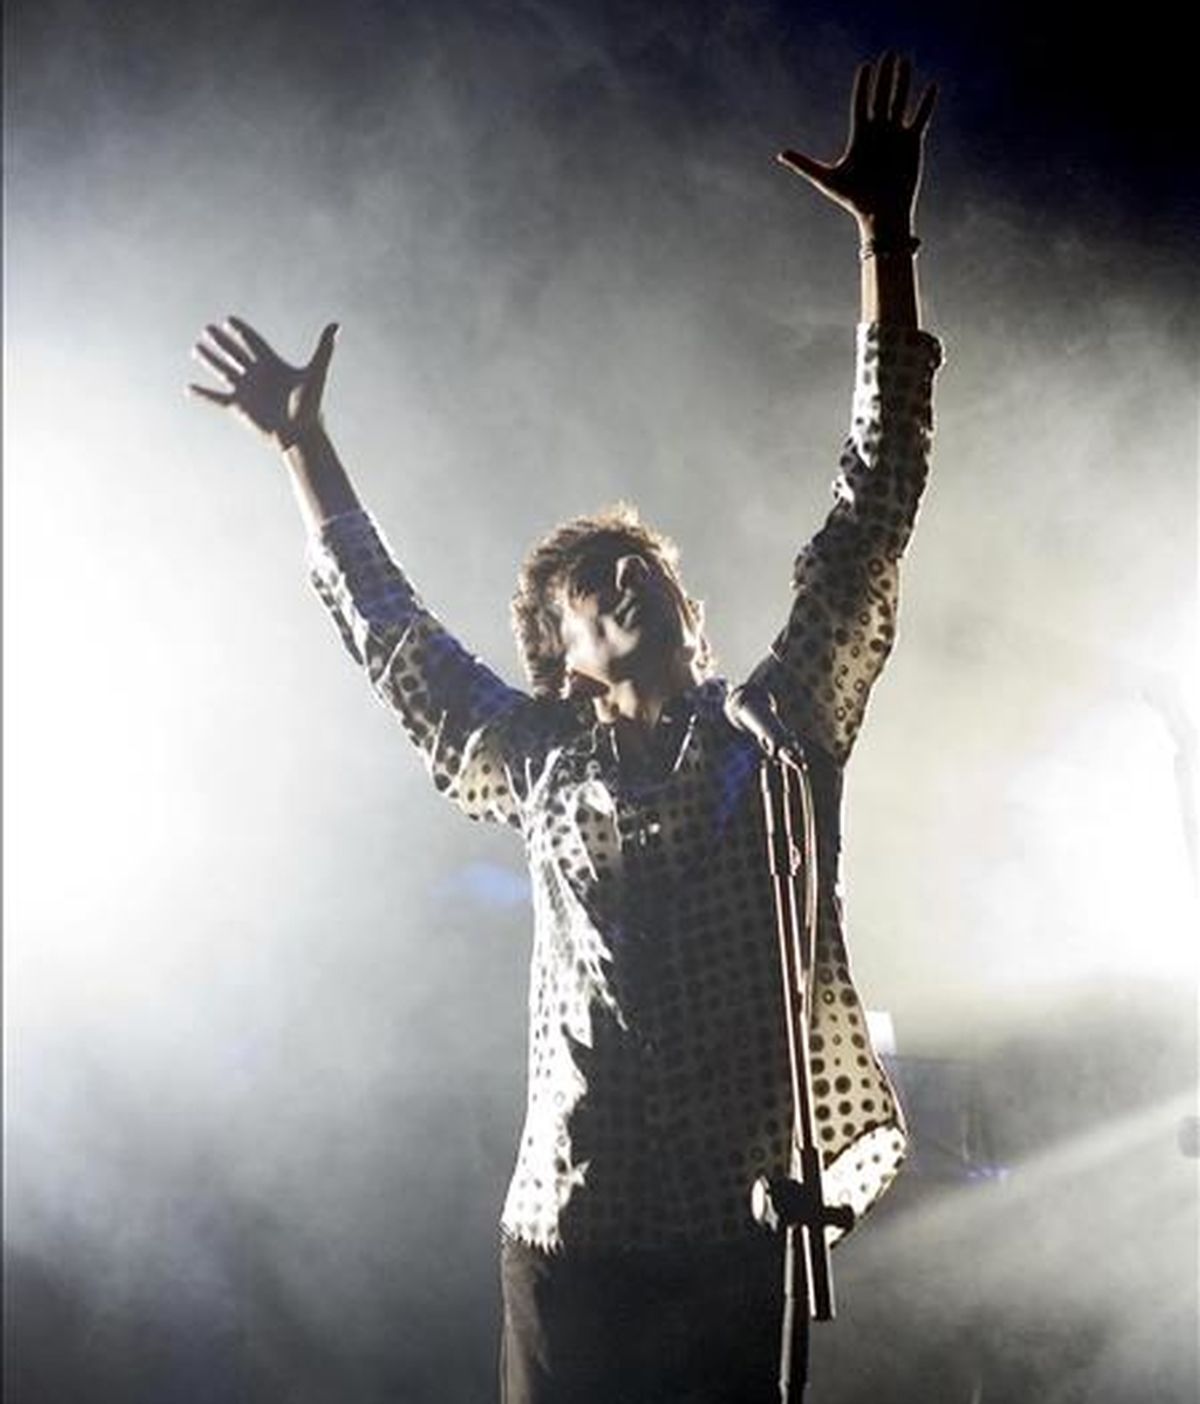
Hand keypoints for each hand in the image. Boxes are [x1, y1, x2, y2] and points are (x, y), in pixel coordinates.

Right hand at [189, 317, 338, 448]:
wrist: (300, 434)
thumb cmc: (310, 406)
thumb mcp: (316, 372)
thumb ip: (324, 348)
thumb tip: (336, 325)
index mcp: (272, 365)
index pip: (253, 342)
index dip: (242, 331)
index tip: (230, 320)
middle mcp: (257, 376)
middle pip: (235, 353)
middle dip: (222, 341)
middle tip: (208, 328)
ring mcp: (247, 391)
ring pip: (223, 370)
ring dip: (210, 360)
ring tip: (196, 348)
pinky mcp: (239, 407)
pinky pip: (216, 398)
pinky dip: (202, 393)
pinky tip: (189, 388)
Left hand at [778, 53, 935, 236]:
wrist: (881, 214)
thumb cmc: (853, 200)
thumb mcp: (826, 179)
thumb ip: (804, 164)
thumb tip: (780, 155)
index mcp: (860, 137)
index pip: (861, 105)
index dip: (863, 86)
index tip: (866, 67)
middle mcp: (878, 133)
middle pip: (881, 98)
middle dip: (885, 77)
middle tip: (889, 54)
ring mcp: (896, 137)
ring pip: (899, 103)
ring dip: (903, 82)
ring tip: (905, 61)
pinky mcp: (912, 145)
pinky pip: (920, 119)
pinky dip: (925, 104)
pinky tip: (931, 87)